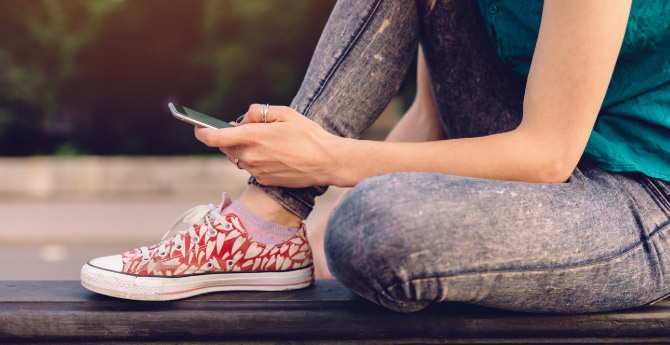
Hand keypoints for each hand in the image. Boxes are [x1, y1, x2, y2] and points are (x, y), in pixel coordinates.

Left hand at [195, 104, 340, 187]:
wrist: (327, 162)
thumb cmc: (308, 135)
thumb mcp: (285, 113)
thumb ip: (259, 112)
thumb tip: (242, 118)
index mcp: (252, 137)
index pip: (213, 137)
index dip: (201, 132)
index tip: (197, 128)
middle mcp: (250, 156)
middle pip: (225, 148)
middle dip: (230, 138)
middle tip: (248, 130)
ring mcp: (256, 171)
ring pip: (238, 158)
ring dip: (244, 150)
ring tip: (267, 143)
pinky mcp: (264, 181)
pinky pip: (251, 168)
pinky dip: (257, 161)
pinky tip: (275, 156)